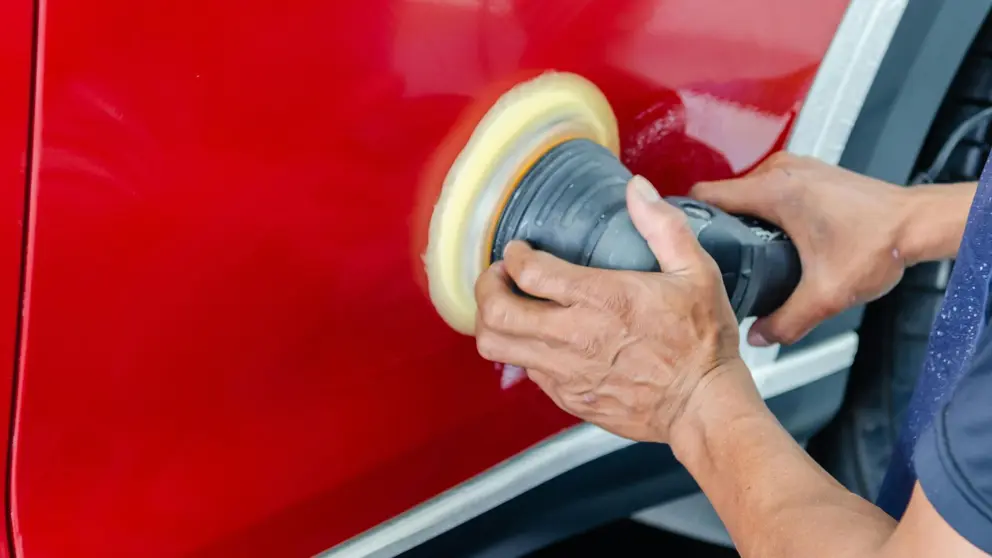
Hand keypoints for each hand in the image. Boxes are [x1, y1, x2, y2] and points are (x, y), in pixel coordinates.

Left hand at [473, 176, 748, 442]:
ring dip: (492, 321)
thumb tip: (637, 188)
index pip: (529, 271)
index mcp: (603, 298)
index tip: (519, 249)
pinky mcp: (567, 397)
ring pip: (497, 346)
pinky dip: (521, 350)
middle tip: (500, 276)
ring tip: (509, 306)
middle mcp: (574, 336)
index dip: (514, 255)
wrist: (703, 408)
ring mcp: (566, 372)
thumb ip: (663, 226)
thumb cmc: (701, 341)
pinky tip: (541, 338)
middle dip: (487, 286)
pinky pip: (524, 371)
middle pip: (496, 311)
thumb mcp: (696, 272)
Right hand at [691, 152, 909, 345]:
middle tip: (712, 258)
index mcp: (774, 192)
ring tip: (740, 250)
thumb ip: (785, 322)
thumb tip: (757, 336)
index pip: (705, 195)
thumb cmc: (880, 243)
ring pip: (746, 192)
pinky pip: (768, 189)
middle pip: (724, 196)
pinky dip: (762, 210)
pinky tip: (771, 239)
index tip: (677, 238)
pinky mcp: (808, 174)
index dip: (685, 219)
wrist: (918, 225)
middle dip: (716, 225)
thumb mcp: (826, 295)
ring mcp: (795, 169)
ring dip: (740, 217)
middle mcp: (780, 172)